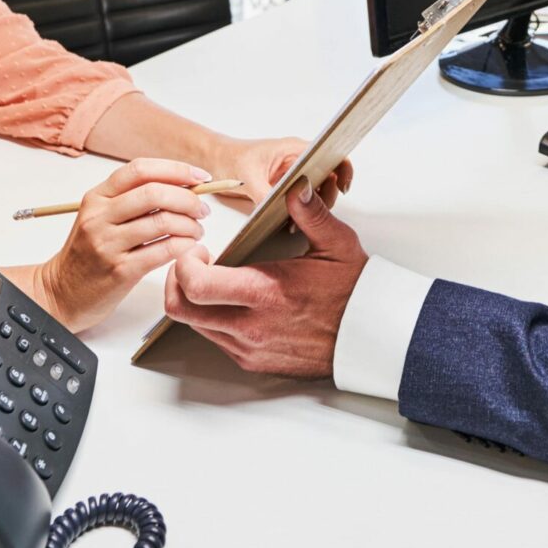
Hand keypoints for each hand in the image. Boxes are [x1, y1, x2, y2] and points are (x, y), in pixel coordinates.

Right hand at [38, 158, 213, 331]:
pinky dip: (184, 246)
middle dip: (188, 198)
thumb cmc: (88, 253)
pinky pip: (163, 250)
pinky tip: (189, 247)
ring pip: (163, 222)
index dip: (175, 169)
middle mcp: (100, 217)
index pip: (140, 170)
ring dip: (190, 225)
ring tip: (196, 231)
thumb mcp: (100, 216)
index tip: (199, 176)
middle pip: (154, 193)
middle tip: (202, 209)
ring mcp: (108, 244)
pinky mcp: (120, 271)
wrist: (62, 292)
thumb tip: (183, 185)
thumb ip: (132, 199)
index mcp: (97, 197)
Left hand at [162, 180, 367, 377]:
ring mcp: (250, 348)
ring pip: (196, 326)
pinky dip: (215, 319)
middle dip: (177, 282)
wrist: (370, 338)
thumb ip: (311, 213)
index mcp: (265, 292)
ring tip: (218, 281)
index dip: (184, 265)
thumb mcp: (337, 244)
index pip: (196, 286)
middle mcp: (251, 326)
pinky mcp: (253, 361)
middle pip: (182, 310)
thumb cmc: (354, 292)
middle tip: (195, 265)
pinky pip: (217, 341)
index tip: (200, 251)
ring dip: (196, 301)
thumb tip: (296, 185)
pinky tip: (235, 302)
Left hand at [220, 135, 352, 212]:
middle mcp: (297, 161)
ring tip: (297, 223)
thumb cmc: (230, 158)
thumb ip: (265, 193)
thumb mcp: (247, 177)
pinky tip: (291, 223)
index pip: (330, 154)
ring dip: (312, 207)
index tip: (343, 188)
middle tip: (313, 215)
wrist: (214, 160)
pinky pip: (301, 199)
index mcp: (294, 149)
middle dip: (325, 197)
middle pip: (328, 177)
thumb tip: (281, 210)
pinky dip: (300, 212)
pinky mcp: (285, 188)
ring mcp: (292, 175)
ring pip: (315, 191)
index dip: (343, 169)